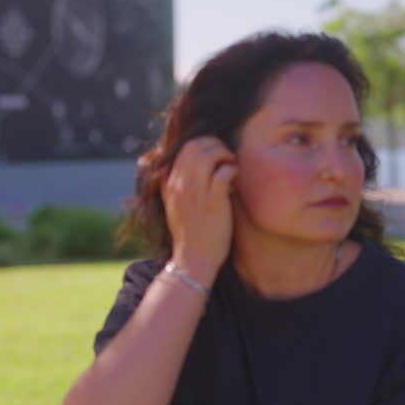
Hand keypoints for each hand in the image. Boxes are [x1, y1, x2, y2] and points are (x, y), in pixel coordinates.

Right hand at [162, 136, 236, 284]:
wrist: (193, 260)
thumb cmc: (190, 232)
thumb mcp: (174, 205)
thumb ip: (178, 184)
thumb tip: (194, 164)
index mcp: (169, 183)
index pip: (183, 147)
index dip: (202, 144)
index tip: (214, 154)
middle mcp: (180, 185)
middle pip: (195, 145)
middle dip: (215, 145)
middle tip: (226, 157)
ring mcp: (196, 193)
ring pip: (208, 155)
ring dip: (224, 154)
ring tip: (231, 165)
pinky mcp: (213, 203)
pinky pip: (224, 173)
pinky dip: (232, 169)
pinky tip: (235, 178)